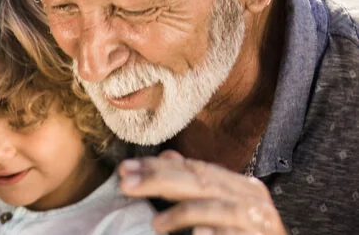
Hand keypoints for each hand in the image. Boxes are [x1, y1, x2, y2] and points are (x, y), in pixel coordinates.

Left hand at [119, 150, 285, 234]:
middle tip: (127, 184)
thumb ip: (197, 182)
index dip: (157, 167)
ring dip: (183, 214)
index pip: (193, 168)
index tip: (125, 169)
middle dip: (160, 180)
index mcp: (239, 185)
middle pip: (200, 183)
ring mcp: (257, 221)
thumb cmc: (243, 231)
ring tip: (155, 223)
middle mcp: (250, 198)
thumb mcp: (222, 204)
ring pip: (216, 209)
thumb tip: (166, 155)